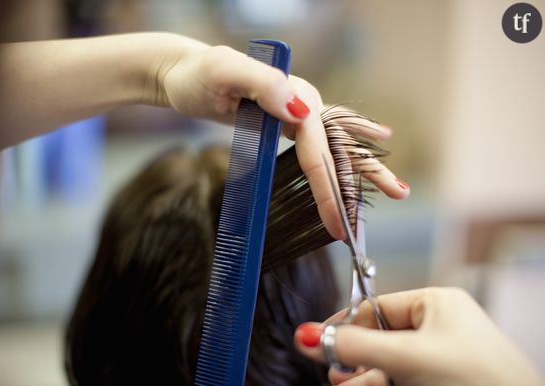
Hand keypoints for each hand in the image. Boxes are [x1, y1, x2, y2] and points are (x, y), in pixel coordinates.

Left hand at [157, 41, 408, 238]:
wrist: (185, 74)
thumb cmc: (199, 76)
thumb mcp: (225, 73)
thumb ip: (263, 85)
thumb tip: (302, 111)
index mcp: (294, 94)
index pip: (318, 148)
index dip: (329, 186)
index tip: (337, 221)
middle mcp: (302, 101)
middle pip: (339, 145)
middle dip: (363, 178)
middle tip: (400, 196)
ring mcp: (296, 110)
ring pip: (336, 144)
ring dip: (364, 167)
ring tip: (396, 187)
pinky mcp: (287, 119)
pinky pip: (320, 143)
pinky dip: (344, 154)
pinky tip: (363, 156)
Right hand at [294, 287, 543, 385]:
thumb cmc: (478, 380)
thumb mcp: (406, 357)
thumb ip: (355, 346)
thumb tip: (308, 335)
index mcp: (436, 304)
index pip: (375, 307)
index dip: (346, 327)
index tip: (321, 345)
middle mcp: (438, 328)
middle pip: (377, 339)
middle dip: (354, 360)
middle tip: (337, 376)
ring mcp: (440, 358)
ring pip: (386, 364)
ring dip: (364, 378)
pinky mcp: (441, 380)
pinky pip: (400, 378)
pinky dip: (380, 384)